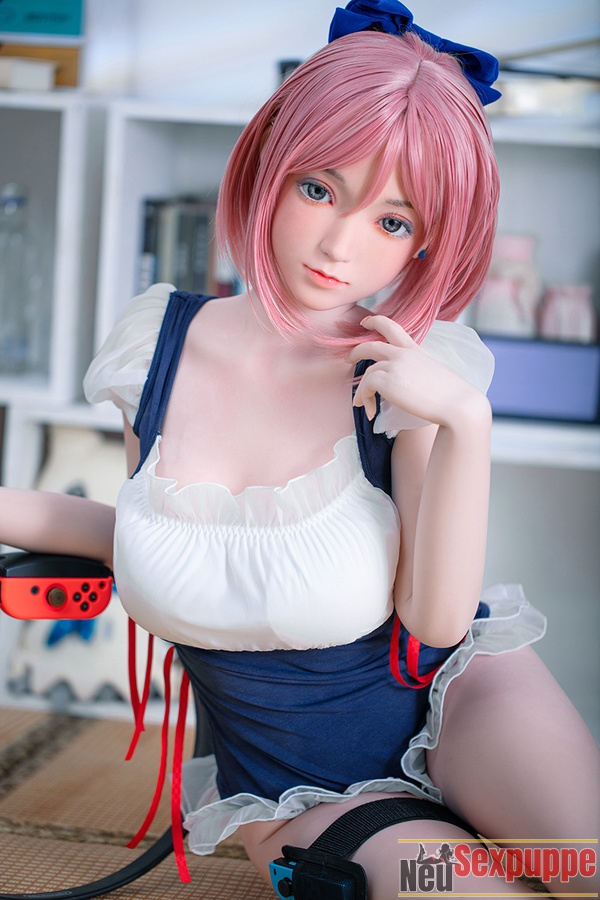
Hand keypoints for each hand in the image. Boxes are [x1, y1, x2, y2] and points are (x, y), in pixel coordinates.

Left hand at [347, 315, 488, 427]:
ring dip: (361, 392)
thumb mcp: (432, 375)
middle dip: (356, 351)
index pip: (393, 327)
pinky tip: (370, 412)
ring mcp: (394, 365)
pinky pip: (366, 386)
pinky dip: (364, 399)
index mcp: (415, 350)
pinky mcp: (386, 379)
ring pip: (367, 372)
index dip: (376, 322)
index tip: (365, 322)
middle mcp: (403, 354)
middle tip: (348, 359)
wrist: (458, 404)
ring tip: (362, 405)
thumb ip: (414, 372)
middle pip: (371, 346)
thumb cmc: (451, 396)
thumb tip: (400, 384)